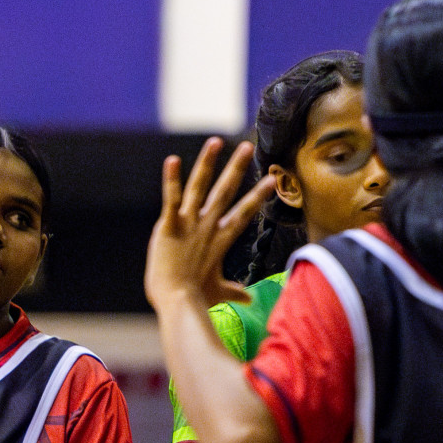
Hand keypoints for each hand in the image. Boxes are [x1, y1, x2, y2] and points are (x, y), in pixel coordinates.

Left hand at [145, 138, 275, 311]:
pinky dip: (172, 179)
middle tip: (247, 146)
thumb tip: (250, 300)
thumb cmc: (197, 298)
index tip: (273, 179)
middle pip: (227, 191)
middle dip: (237, 167)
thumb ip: (234, 292)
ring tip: (215, 142)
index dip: (259, 195)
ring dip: (208, 163)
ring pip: (200, 187)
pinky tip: (173, 160)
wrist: (177, 301)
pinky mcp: (169, 226)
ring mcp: (189, 224)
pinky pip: (171, 198)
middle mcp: (208, 226)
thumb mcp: (218, 292)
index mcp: (221, 239)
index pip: (245, 211)